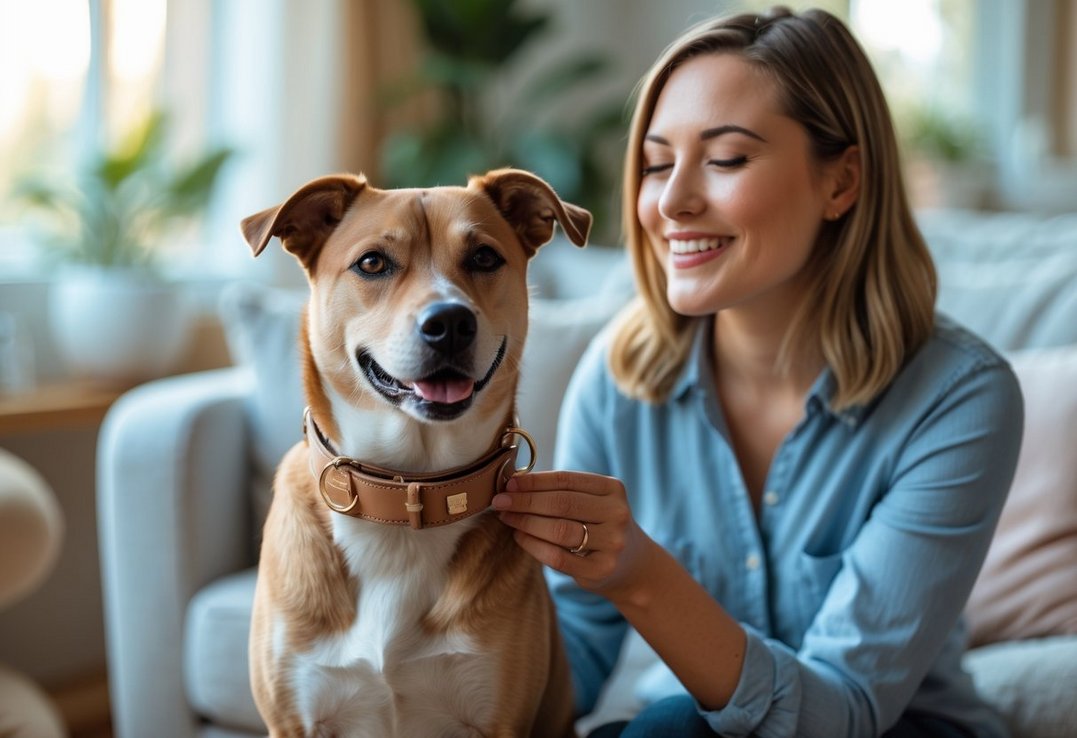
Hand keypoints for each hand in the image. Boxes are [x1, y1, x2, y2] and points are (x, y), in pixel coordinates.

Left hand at [492, 470, 650, 598]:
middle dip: (525, 501)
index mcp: (612, 489)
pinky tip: (520, 537)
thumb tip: (514, 484)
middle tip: (500, 501)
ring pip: (559, 530)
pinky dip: (534, 546)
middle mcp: (616, 513)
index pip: (566, 480)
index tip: (509, 483)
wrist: (632, 565)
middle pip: (561, 504)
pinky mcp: (601, 569)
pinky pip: (559, 557)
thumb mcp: (592, 502)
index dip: (534, 481)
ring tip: (507, 518)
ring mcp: (612, 543)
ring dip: (526, 522)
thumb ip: (562, 492)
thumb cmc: (600, 526)